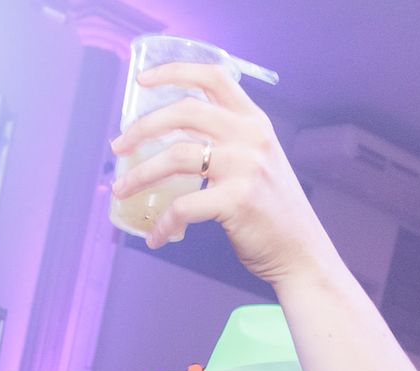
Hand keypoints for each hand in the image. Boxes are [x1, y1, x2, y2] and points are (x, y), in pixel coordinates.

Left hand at [110, 63, 329, 281]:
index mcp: (254, 122)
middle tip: (119, 147)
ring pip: (176, 156)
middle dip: (142, 127)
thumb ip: (227, 144)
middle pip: (184, 111)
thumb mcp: (258, 161)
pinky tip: (156, 234)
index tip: (142, 81)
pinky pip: (184, 206)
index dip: (174, 72)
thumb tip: (173, 144)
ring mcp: (245, 167)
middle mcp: (250, 137)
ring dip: (141, 174)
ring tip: (122, 189)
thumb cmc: (272, 209)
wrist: (300, 250)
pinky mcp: (237, 201)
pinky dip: (163, 221)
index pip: (213, 78)